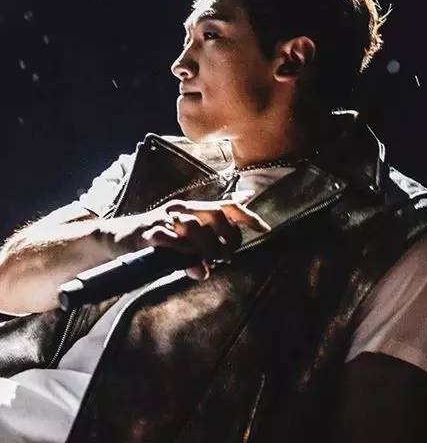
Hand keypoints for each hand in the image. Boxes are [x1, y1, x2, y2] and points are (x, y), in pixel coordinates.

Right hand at [103, 192, 270, 280]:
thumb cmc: (152, 241)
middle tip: (228, 254)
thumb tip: (207, 269)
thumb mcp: (178, 244)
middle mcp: (180, 209)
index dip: (246, 215)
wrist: (114, 238)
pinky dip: (184, 252)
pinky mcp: (148, 233)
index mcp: (191, 209)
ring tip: (212, 261)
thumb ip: (196, 252)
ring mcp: (164, 219)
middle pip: (214, 212)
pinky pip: (171, 239)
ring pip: (195, 226)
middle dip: (227, 235)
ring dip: (208, 246)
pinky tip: (191, 262)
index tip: (264, 228)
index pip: (225, 205)